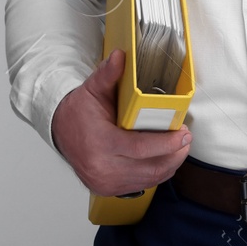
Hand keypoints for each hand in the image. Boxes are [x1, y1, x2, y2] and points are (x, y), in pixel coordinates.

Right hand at [50, 48, 192, 196]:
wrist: (60, 132)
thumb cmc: (78, 112)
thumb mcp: (92, 89)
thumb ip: (108, 73)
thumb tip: (120, 55)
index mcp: (99, 144)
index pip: (140, 149)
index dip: (166, 143)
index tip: (183, 133)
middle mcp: (101, 168)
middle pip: (149, 168)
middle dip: (174, 154)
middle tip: (186, 139)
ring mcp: (105, 183)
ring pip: (149, 179)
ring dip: (169, 165)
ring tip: (180, 148)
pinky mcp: (109, 189)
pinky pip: (141, 184)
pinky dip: (156, 173)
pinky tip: (164, 159)